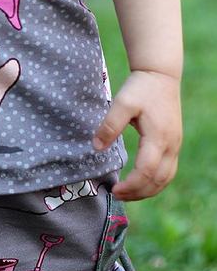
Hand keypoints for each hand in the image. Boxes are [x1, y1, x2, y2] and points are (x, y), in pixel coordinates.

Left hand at [92, 69, 181, 200]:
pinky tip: (141, 184)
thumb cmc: (141, 88)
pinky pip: (168, 171)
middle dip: (138, 193)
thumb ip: (109, 125)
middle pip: (158, 180)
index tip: (114, 189)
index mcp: (159, 137)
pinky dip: (155, 182)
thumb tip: (96, 147)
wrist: (161, 75)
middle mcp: (171, 145)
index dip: (131, 185)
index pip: (147, 171)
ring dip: (148, 191)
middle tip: (117, 195)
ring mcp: (175, 145)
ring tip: (127, 194)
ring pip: (166, 178)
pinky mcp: (174, 144)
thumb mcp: (122, 102)